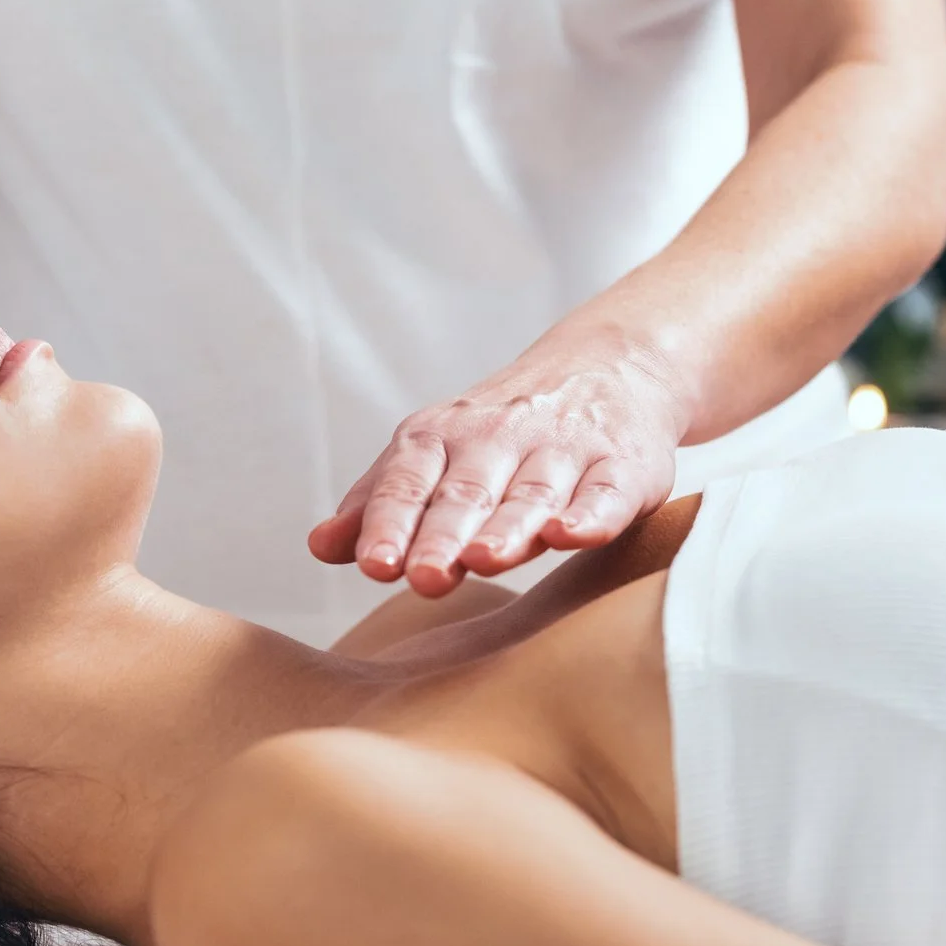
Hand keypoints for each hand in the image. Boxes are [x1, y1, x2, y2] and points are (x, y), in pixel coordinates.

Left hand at [309, 338, 685, 596]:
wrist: (608, 368)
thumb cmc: (502, 434)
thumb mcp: (434, 454)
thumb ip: (380, 503)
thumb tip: (321, 547)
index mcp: (443, 436)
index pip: (409, 482)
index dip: (391, 523)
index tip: (375, 565)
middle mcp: (502, 437)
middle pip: (468, 493)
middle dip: (442, 535)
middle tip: (423, 577)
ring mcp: (566, 450)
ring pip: (533, 494)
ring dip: (509, 528)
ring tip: (486, 560)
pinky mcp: (624, 466)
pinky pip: (606, 492)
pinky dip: (591, 514)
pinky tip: (573, 534)